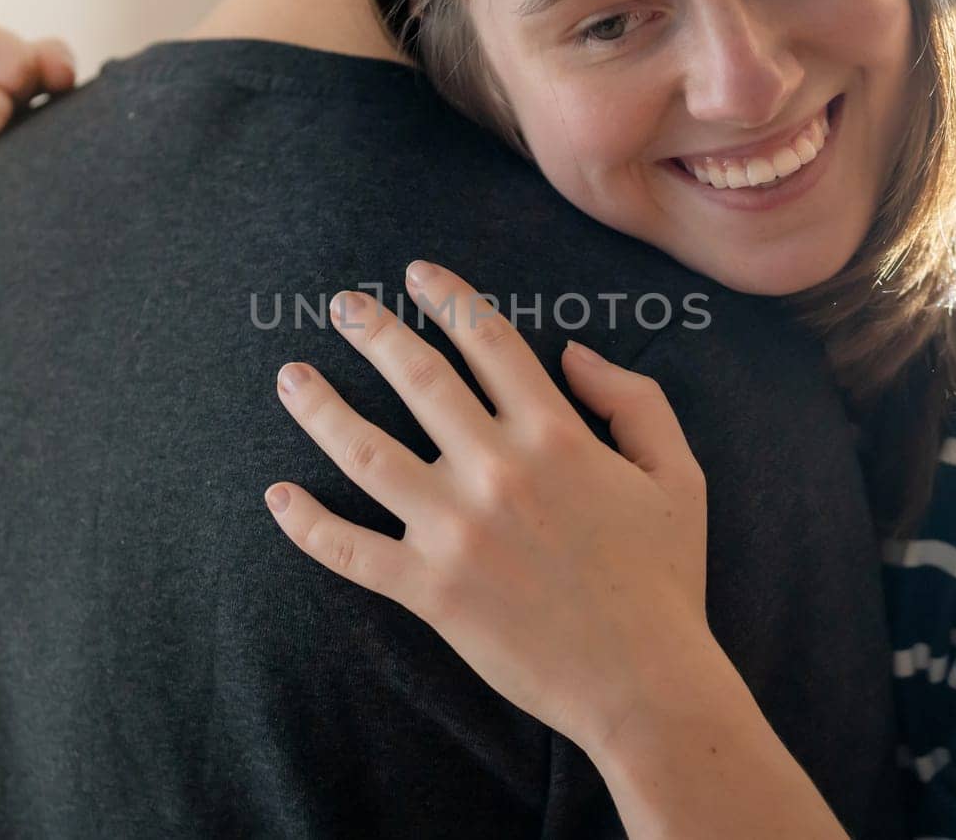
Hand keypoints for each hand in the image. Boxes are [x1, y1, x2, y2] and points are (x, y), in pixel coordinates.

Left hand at [265, 259, 716, 753]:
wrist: (645, 682)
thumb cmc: (664, 578)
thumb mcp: (677, 474)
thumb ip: (634, 400)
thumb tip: (574, 354)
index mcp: (556, 436)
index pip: (488, 341)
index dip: (449, 296)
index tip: (418, 273)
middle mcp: (497, 472)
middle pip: (417, 378)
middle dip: (373, 330)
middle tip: (340, 304)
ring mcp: (456, 532)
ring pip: (366, 452)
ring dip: (321, 408)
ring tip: (291, 376)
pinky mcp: (430, 590)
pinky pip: (352, 549)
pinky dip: (308, 523)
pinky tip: (277, 494)